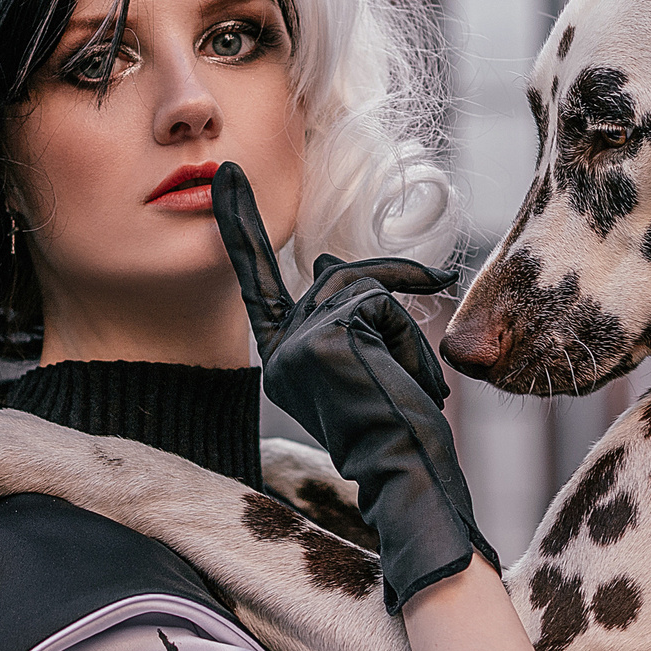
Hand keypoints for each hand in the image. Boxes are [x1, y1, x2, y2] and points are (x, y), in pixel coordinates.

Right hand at [213, 163, 492, 609]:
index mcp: (280, 359)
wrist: (406, 476)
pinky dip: (409, 339)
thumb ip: (343, 315)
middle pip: (338, 278)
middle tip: (424, 343)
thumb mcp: (364, 364)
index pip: (259, 281)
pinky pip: (381, 304)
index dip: (240, 224)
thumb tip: (332, 259)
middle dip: (392, 297)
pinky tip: (409, 385)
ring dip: (403, 332)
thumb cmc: (396, 433)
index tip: (226, 173)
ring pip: (364, 289)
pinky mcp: (324, 336)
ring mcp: (296, 342)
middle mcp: (278, 349)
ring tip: (411, 387)